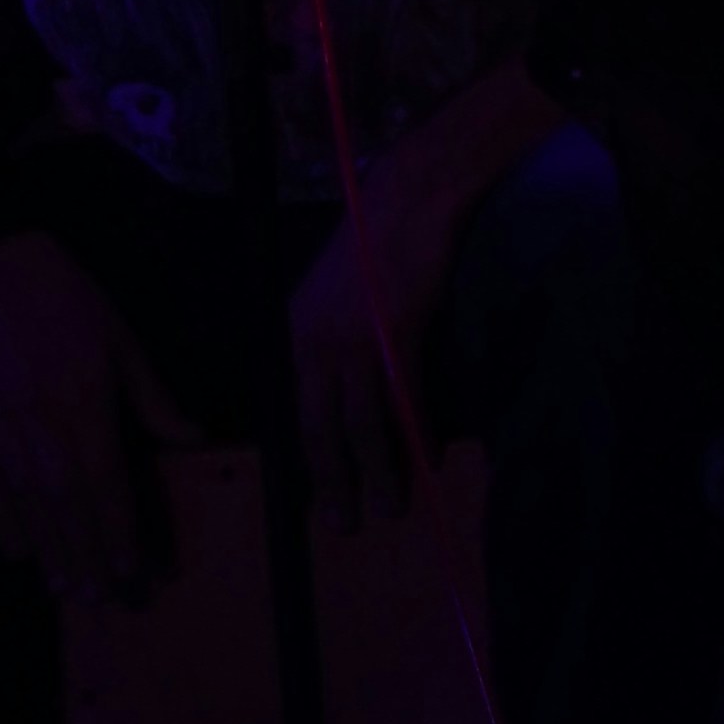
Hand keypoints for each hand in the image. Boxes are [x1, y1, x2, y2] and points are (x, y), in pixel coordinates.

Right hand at [0, 229, 191, 608]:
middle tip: (100, 596)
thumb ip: (153, 396)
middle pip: (67, 501)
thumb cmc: (69, 301)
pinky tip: (17, 550)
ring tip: (64, 586)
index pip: (105, 479)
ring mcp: (3, 422)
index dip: (118, 529)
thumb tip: (192, 437)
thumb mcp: (121, 340)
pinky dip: (1, 518)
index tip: (132, 569)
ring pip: (28, 499)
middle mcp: (43, 418)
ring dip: (48, 547)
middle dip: (86, 552)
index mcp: (86, 398)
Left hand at [290, 148, 466, 533]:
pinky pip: (404, 399)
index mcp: (295, 334)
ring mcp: (355, 337)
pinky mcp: (395, 331)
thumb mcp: (336, 295)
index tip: (318, 497)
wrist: (407, 198)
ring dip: (377, 472)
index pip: (296, 413)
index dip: (309, 461)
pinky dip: (416, 434)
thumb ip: (332, 343)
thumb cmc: (376, 244)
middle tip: (345, 524)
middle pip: (320, 430)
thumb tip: (345, 395)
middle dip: (332, 484)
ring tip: (389, 507)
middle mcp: (315, 341)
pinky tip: (428, 459)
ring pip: (361, 424)